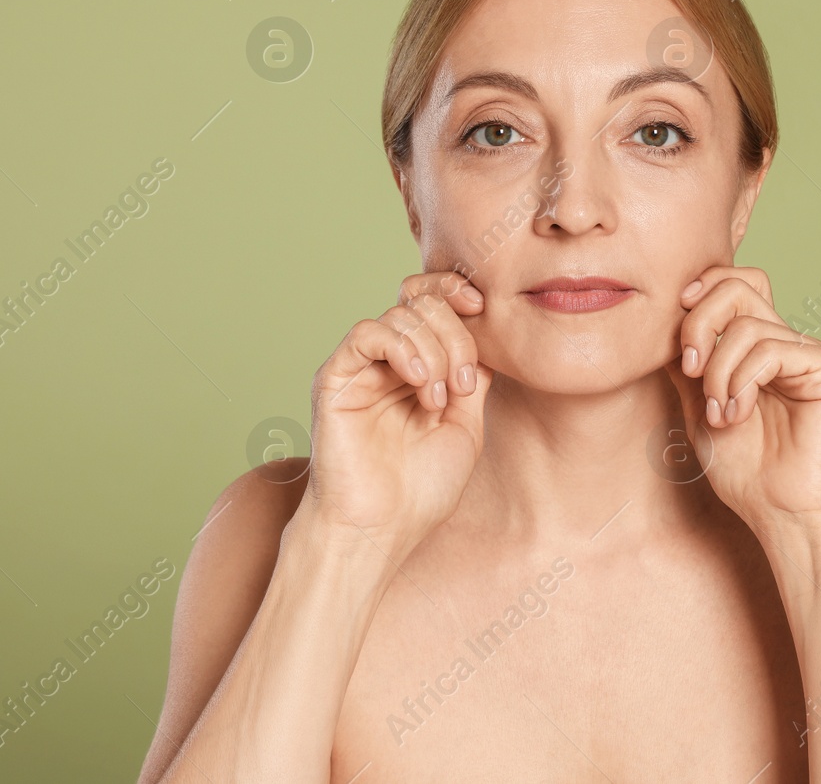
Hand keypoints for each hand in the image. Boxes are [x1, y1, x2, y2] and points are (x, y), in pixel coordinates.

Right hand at [305, 271, 491, 563]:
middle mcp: (388, 363)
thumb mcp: (466, 425)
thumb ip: (473, 375)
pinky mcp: (336, 377)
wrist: (380, 529)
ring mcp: (361, 368)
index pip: (434, 305)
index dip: (455, 292)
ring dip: (434, 351)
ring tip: (438, 401)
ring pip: (400, 316)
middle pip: (423, 306)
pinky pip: (367, 333)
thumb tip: (485, 331)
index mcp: (418, 369)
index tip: (483, 306)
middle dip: (455, 335)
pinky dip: (402, 348)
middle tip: (461, 386)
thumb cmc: (421, 489)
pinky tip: (420, 383)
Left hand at [662, 265, 820, 530]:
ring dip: (718, 371)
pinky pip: (772, 348)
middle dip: (699, 323)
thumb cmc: (748, 472)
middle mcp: (785, 342)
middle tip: (689, 370)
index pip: (734, 285)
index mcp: (757, 348)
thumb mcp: (698, 409)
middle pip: (740, 286)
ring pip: (746, 324)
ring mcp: (808, 353)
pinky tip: (738, 414)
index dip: (702, 289)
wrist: (786, 514)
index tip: (676, 322)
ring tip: (720, 415)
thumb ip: (686, 365)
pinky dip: (742, 380)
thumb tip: (663, 324)